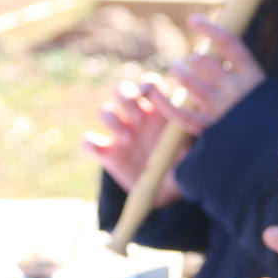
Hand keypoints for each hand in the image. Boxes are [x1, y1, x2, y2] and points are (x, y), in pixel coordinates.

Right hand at [83, 77, 185, 206]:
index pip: (150, 85)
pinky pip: (88, 142)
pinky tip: (103, 151)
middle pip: (122, 90)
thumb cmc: (180, 164)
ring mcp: (120, 133)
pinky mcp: (107, 153)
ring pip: (105, 111)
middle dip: (127, 99)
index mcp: (159, 110)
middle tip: (138, 117)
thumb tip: (188, 132)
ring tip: (128, 140)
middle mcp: (137, 117)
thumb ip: (188, 140)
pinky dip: (90, 144)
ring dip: (113, 121)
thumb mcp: (189, 153)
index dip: (147, 85)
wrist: (165, 192)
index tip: (151, 96)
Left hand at [143, 16, 265, 135]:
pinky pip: (179, 113)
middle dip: (193, 59)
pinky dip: (163, 102)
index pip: (229, 43)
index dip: (209, 29)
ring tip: (178, 71)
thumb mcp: (265, 90)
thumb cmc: (269, 119)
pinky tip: (154, 93)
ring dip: (179, 72)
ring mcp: (220, 109)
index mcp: (252, 76)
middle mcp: (235, 90)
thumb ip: (243, 71)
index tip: (193, 20)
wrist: (274, 153)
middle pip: (203, 61)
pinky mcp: (208, 129)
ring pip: (188, 81)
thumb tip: (220, 47)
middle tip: (191, 62)